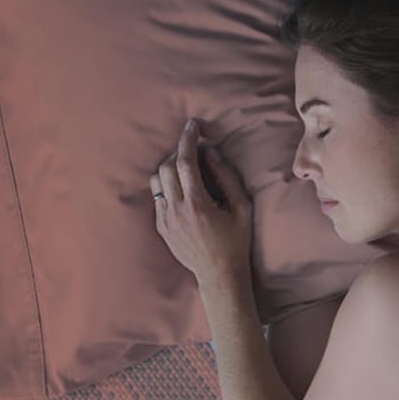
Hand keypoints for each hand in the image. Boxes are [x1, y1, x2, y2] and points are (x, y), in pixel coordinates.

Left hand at [153, 118, 252, 290]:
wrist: (219, 273)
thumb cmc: (236, 240)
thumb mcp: (241, 207)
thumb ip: (227, 177)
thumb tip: (211, 152)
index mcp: (197, 204)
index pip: (185, 162)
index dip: (188, 140)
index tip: (193, 125)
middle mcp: (176, 211)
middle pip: (166, 167)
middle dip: (179, 152)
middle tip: (193, 147)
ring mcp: (165, 219)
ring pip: (157, 180)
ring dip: (169, 168)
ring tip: (186, 168)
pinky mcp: (161, 227)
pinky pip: (157, 196)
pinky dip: (167, 185)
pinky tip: (182, 188)